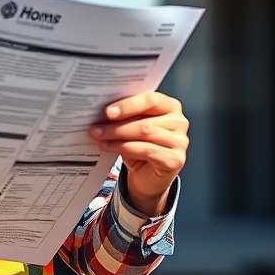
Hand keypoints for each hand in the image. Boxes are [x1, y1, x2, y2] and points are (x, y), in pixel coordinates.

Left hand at [89, 92, 188, 215]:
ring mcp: (180, 141)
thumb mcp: (131, 125)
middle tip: (95, 127)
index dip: (128, 105)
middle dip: (116, 124)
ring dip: (117, 136)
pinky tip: (108, 148)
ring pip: (145, 134)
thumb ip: (124, 115)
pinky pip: (147, 151)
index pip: (150, 99)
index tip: (107, 111)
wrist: (147, 175)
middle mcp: (179, 121)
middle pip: (145, 120)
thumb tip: (98, 109)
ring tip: (98, 137)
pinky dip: (124, 148)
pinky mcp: (176, 159)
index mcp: (169, 105)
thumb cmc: (139, 144)